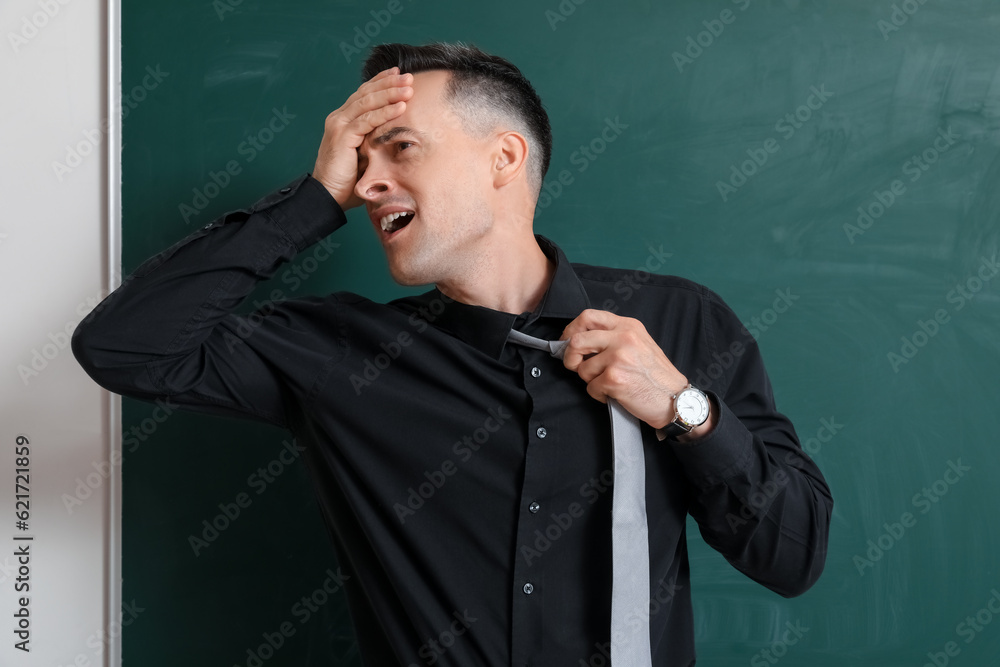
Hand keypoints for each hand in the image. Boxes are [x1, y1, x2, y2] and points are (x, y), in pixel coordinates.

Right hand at [312, 67, 413, 209]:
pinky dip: (385, 112)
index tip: (399, 74)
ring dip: (390, 93)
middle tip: (409, 77)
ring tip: (409, 88)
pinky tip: (401, 107)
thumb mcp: (366, 155)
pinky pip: (367, 120)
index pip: (364, 94)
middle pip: (366, 93)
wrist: (327, 196)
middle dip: (389, 83)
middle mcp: (339, 118)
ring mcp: (339, 125)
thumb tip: (399, 136)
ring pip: (367, 102)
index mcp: (344, 120)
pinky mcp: (342, 136)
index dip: (381, 82)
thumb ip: (376, 141)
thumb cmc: (348, 181)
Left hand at [560, 309, 714, 437]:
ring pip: (582, 369)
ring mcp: (618, 357)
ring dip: (591, 381)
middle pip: (576, 341)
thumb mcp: (639, 343)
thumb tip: (578, 341)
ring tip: (610, 384)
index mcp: (628, 326)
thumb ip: (613, 337)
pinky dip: (599, 395)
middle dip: (570, 357)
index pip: (588, 317)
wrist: (676, 400)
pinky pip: (591, 388)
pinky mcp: (614, 379)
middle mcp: (623, 338)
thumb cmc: (656, 375)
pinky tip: (615, 394)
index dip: (571, 330)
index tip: (567, 342)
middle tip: (576, 367)